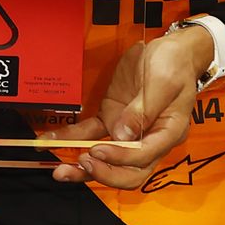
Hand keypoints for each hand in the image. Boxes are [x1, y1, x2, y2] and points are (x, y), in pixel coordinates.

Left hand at [48, 26, 212, 188]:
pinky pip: (90, 133)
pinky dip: (71, 138)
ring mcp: (127, 133)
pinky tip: (51, 141)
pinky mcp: (111, 119)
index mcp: (167, 134)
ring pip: (105, 159)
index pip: (143, 157)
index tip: (97, 151)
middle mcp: (147, 140)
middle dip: (102, 173)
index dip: (120, 158)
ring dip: (82, 168)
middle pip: (127, 172)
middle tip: (82, 163)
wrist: (169, 51)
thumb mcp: (163, 82)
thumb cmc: (173, 65)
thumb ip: (144, 110)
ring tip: (60, 171)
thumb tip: (123, 135)